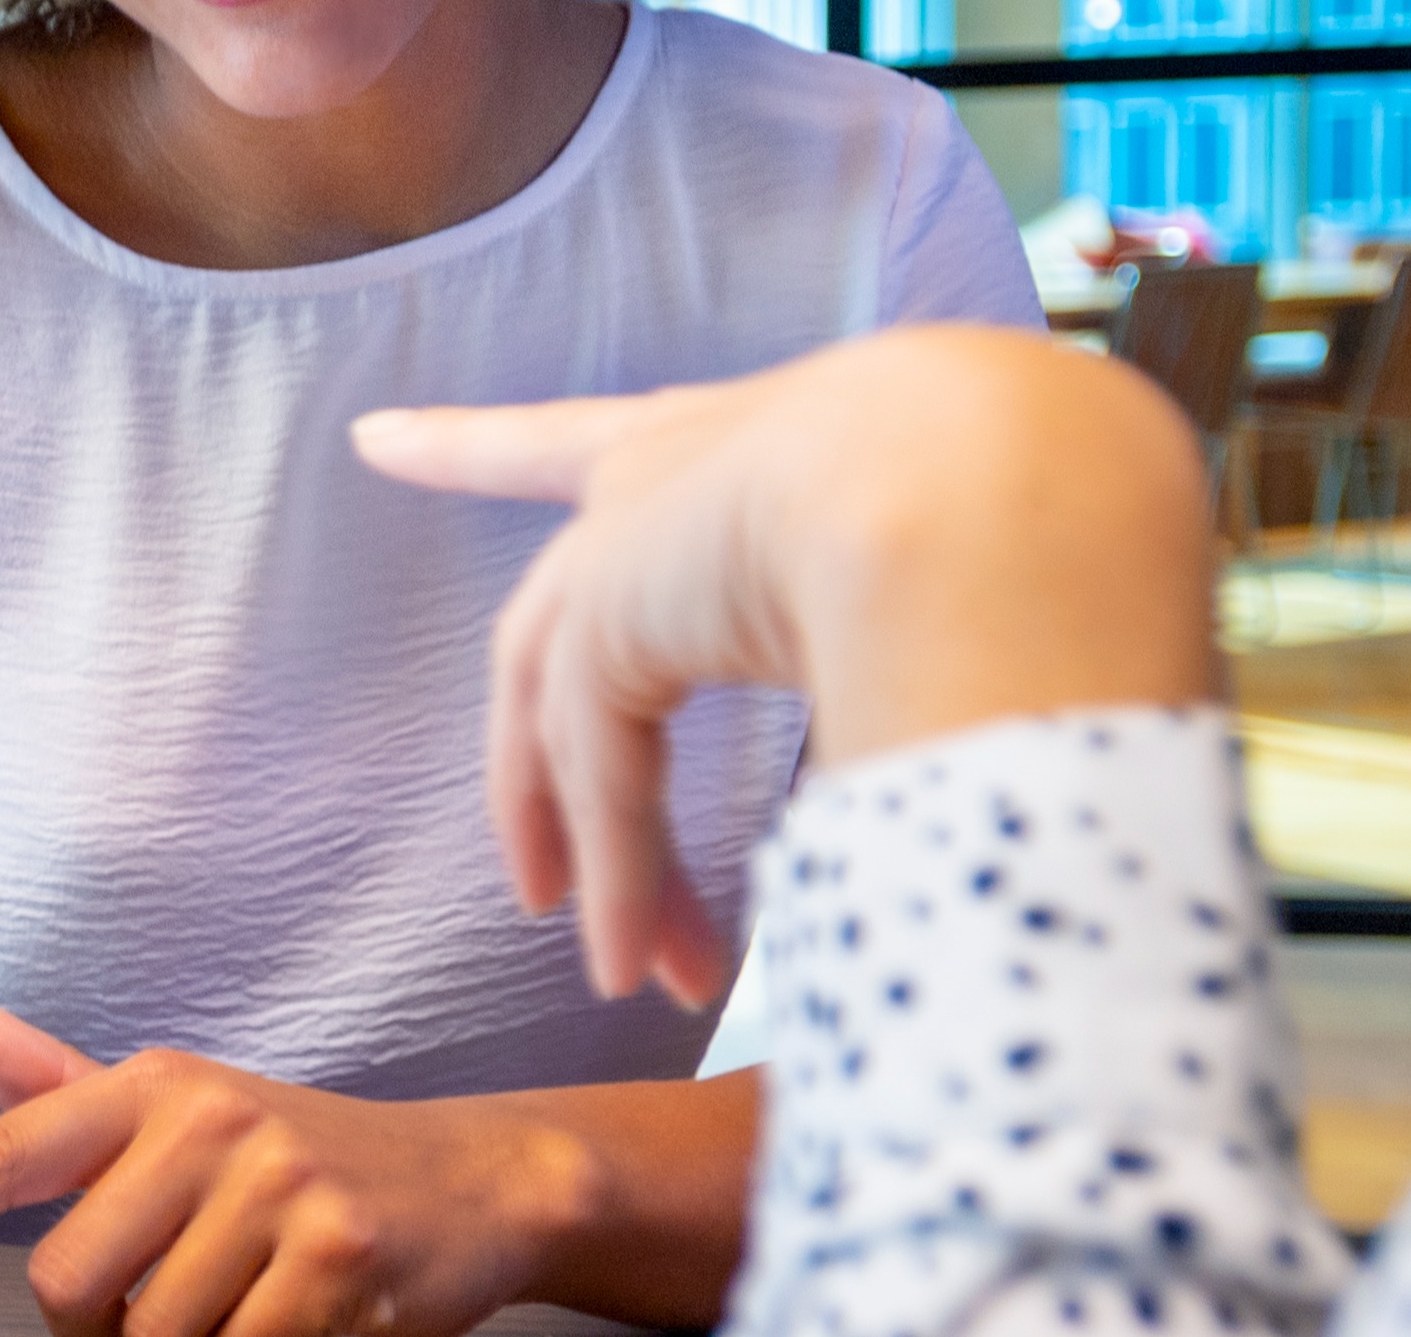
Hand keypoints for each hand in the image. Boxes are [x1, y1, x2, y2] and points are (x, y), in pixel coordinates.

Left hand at [0, 1001, 588, 1336]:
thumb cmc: (307, 1159)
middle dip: (111, 1327)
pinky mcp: (339, 1258)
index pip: (10, 1150)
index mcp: (154, 1088)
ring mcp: (279, 1188)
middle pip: (75, 1286)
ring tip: (252, 1304)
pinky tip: (298, 1323)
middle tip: (180, 1301)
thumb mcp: (185, 1112)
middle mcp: (210, 1123)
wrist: (474, 1183)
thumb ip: (63, 1091)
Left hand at [354, 325, 1221, 1005]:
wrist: (1009, 472)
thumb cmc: (1035, 498)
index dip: (477, 449)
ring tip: (635, 976)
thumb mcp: (959, 567)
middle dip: (540, 767)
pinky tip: (639, 967)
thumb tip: (949, 730)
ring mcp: (627, 539)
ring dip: (608, 857)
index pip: (583, 442)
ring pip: (575, 719)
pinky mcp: (609, 617)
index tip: (374, 440)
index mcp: (756, 434)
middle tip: (532, 868)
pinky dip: (624, 874)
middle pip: (553, 618)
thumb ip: (909, 641)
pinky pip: (601, 771)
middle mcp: (670, 473)